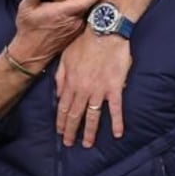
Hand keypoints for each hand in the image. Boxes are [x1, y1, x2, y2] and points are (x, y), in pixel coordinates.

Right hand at [7, 0, 110, 72]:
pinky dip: (90, 4)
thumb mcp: (26, 10)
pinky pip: (87, 14)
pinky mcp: (77, 31)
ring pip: (90, 7)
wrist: (32, 53)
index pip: (86, 0)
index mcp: (64, 12)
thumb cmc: (29, 30)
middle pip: (92, 0)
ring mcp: (77, 26)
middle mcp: (74, 20)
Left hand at [55, 33, 129, 147]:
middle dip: (71, 131)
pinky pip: (115, 108)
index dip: (61, 121)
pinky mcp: (115, 87)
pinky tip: (116, 134)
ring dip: (90, 131)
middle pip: (75, 114)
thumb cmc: (84, 41)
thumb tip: (58, 95)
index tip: (60, 132)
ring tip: (88, 144)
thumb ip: (60, 77)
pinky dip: (116, 122)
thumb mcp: (65, 57)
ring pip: (93, 116)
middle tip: (69, 143)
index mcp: (71, 82)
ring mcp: (99, 90)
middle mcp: (83, 89)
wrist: (105, 31)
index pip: (63, 107)